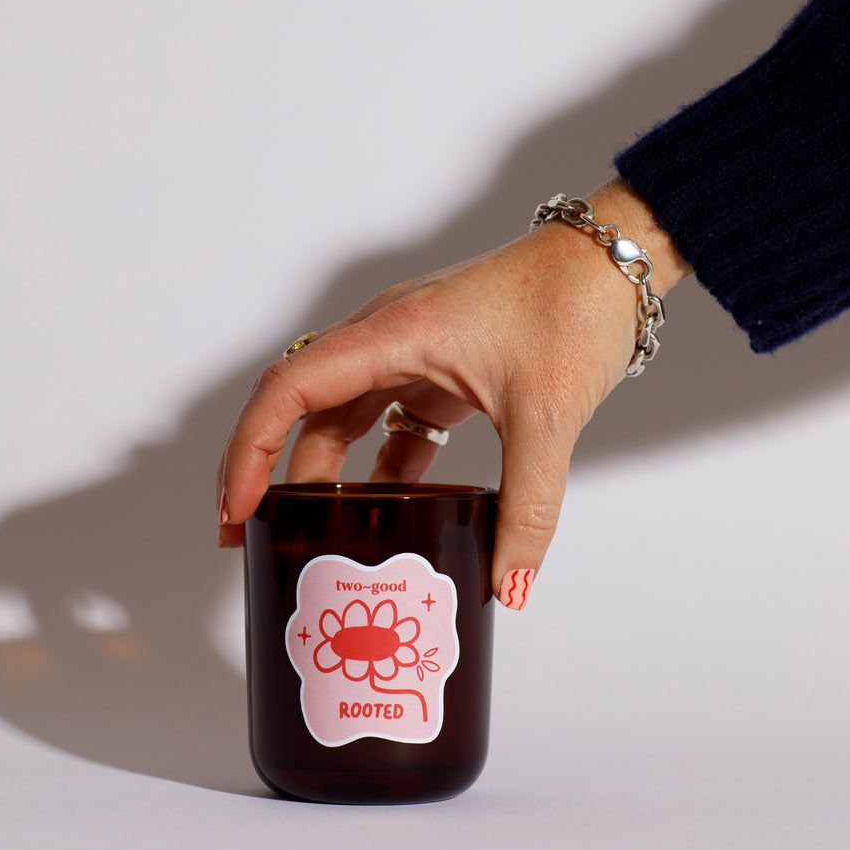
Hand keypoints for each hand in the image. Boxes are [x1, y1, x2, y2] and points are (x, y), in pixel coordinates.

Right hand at [216, 179, 689, 606]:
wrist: (613, 262)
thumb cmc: (574, 307)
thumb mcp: (547, 417)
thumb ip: (527, 509)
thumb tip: (507, 587)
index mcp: (391, 335)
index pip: (288, 391)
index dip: (249, 453)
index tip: (236, 512)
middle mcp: (386, 337)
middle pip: (299, 407)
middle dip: (266, 473)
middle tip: (251, 538)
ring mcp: (410, 350)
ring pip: (340, 416)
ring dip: (320, 473)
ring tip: (307, 535)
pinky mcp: (438, 366)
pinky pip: (386, 419)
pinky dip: (376, 466)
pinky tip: (382, 512)